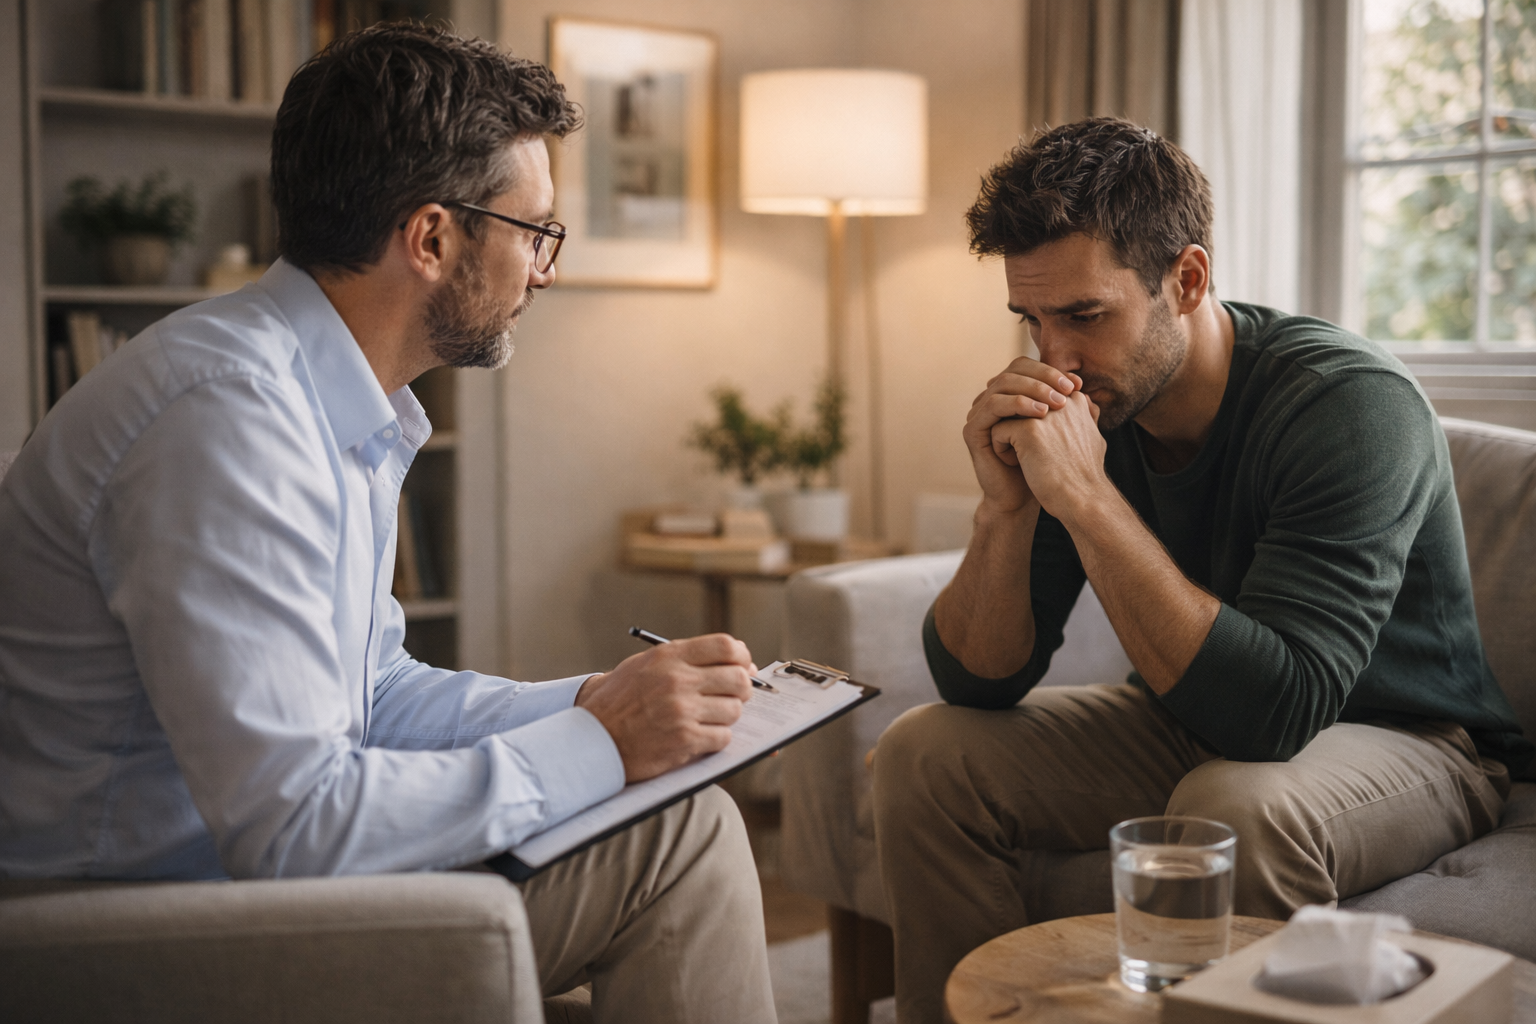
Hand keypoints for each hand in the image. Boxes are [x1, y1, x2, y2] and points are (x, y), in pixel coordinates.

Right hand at [575, 634, 754, 782]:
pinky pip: (723, 737)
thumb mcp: (643, 666)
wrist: (591, 741)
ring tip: (708, 719)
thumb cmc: (617, 703)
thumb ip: (683, 659)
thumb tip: (733, 658)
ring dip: (726, 717)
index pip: (726, 646)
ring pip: (734, 710)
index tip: (743, 667)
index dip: (742, 657)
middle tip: (733, 696)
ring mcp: (682, 710)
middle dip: (742, 689)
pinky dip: (716, 739)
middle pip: (738, 678)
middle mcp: (677, 680)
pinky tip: (699, 737)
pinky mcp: (684, 740)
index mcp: (668, 656)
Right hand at [964, 357, 1080, 514]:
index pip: (1026, 366)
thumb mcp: (1058, 428)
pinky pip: (993, 406)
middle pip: (1013, 370)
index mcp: (1008, 395)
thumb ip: (1065, 406)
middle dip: (1044, 377)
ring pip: (1003, 384)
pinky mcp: (972, 430)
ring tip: (1058, 403)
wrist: (1024, 497)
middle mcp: (991, 400)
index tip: (1077, 385)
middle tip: (1068, 391)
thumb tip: (1082, 383)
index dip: (1051, 371)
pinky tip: (1040, 414)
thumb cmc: (1044, 464)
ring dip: (1034, 389)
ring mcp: (979, 414)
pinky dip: (1018, 405)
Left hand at [989, 391, 1107, 521]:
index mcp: (1074, 399)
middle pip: (1018, 408)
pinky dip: (1003, 452)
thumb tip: (1081, 399)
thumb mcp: (1092, 436)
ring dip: (1011, 440)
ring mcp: (1044, 413)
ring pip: (1006, 418)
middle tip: (1039, 457)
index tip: (1048, 449)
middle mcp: (1060, 400)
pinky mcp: (1028, 428)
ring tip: (1029, 460)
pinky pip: (997, 431)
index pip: (1034, 401)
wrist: (1083, 500)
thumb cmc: (1084, 475)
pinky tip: (1022, 466)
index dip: (1032, 426)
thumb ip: (1083, 414)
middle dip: (1019, 431)